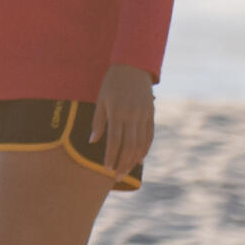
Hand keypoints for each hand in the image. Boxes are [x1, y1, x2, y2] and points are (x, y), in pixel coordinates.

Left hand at [92, 64, 155, 178]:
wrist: (133, 67)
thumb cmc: (111, 83)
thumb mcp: (101, 100)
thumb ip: (98, 122)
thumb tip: (93, 142)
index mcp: (118, 112)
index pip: (115, 141)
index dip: (111, 156)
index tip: (106, 168)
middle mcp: (133, 116)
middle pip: (129, 146)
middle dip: (123, 163)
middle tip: (116, 177)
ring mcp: (144, 116)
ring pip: (141, 144)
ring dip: (133, 160)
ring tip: (126, 171)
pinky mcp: (151, 114)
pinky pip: (149, 136)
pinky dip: (145, 149)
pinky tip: (139, 159)